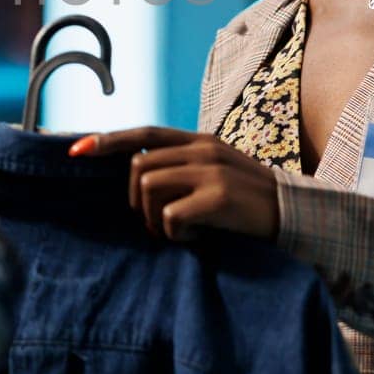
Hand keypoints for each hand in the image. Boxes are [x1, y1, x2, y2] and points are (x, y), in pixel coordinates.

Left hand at [69, 127, 279, 241]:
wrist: (298, 219)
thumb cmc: (248, 205)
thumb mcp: (216, 173)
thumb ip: (182, 168)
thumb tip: (136, 179)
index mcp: (199, 142)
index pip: (144, 134)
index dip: (107, 141)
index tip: (75, 151)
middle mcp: (202, 150)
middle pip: (138, 170)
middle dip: (138, 203)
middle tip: (162, 225)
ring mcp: (211, 172)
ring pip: (149, 190)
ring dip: (156, 221)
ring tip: (182, 232)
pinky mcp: (218, 198)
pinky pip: (171, 217)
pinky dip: (176, 235)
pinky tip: (198, 238)